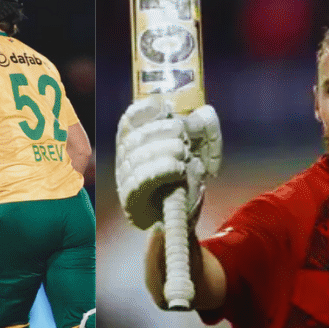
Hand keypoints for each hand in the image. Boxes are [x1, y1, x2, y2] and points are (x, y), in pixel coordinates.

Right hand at [115, 96, 221, 229]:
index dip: (143, 110)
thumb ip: (200, 130)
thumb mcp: (197, 150)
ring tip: (183, 155)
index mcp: (135, 142)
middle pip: (135, 137)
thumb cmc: (187, 182)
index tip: (162, 107)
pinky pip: (141, 180)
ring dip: (165, 151)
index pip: (129, 120)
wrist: (183, 220)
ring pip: (138, 157)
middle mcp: (125, 159)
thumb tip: (204, 112)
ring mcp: (125, 180)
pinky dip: (162, 170)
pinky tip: (177, 170)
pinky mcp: (130, 200)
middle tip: (183, 138)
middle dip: (162, 132)